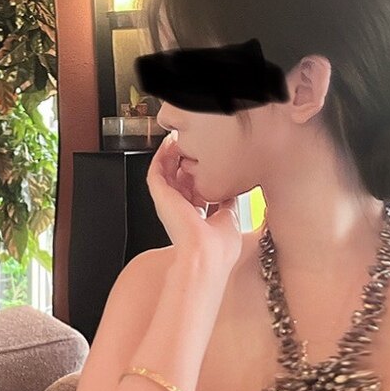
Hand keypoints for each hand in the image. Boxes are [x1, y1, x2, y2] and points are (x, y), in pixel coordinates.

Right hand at [146, 133, 242, 274]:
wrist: (207, 253)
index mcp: (196, 219)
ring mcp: (169, 204)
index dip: (201, 176)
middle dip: (187, 162)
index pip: (195, 192)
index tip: (210, 161)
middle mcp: (180, 211)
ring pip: (166, 174)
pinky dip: (161, 157)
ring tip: (179, 137)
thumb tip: (233, 190)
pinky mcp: (160, 196)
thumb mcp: (230, 218)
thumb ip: (228, 203)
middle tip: (193, 144)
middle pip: (181, 180)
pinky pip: (156, 171)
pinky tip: (169, 143)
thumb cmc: (220, 246)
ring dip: (172, 155)